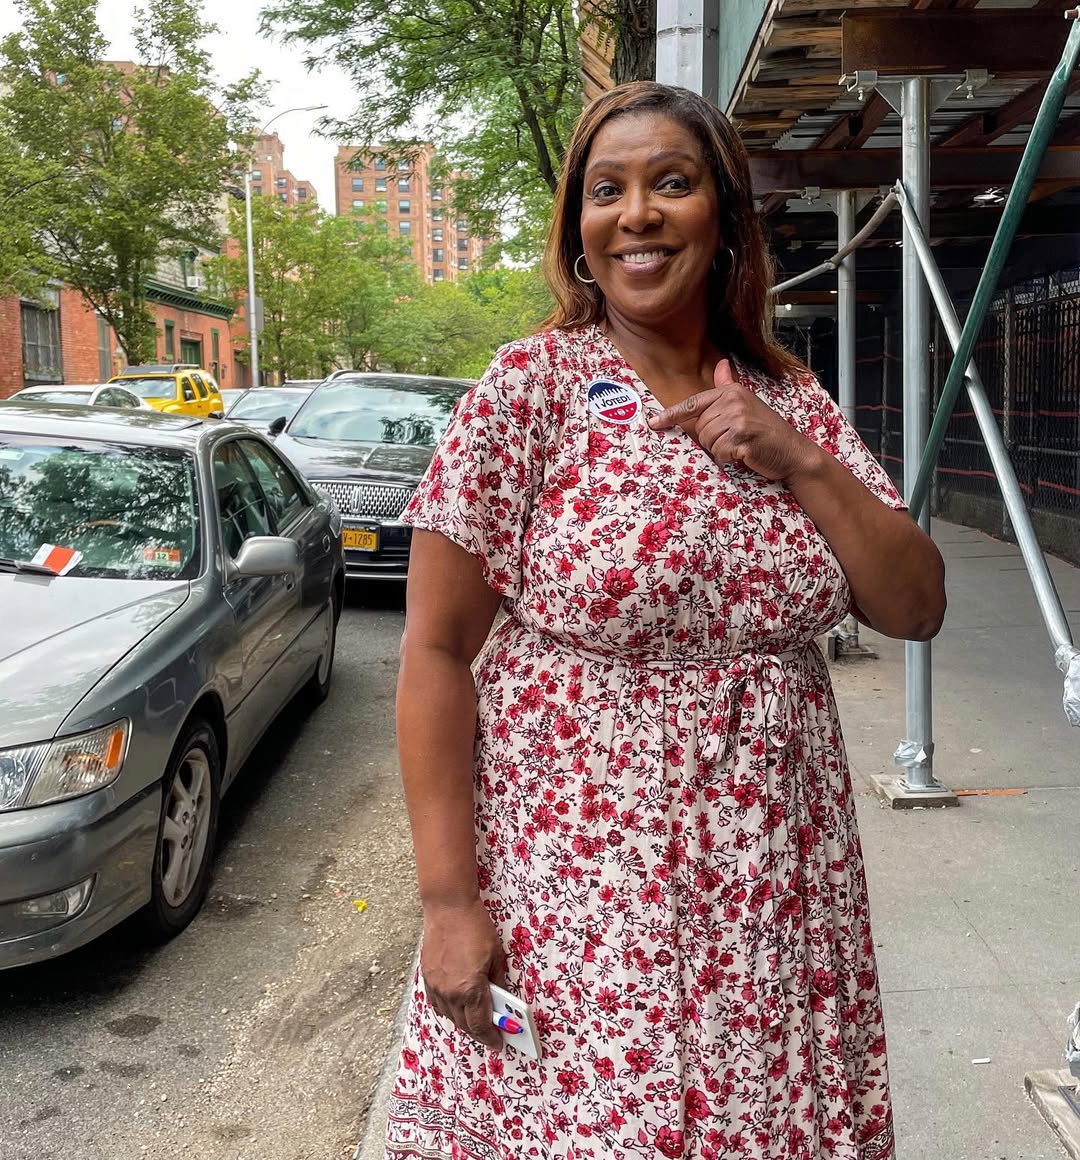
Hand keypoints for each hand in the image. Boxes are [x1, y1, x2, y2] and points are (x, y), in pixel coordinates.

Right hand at [421, 898, 506, 1049]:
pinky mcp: (426, 977)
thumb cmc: (475, 927)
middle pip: (464, 1025)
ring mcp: (435, 985)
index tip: (499, 1044)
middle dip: (479, 1032)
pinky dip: (448, 1009)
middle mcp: (450, 992)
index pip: (480, 1025)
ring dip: (463, 1021)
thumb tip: (501, 999)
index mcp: (470, 988)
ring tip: (476, 1020)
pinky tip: (457, 1005)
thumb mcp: (496, 955)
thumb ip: (498, 982)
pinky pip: (437, 1003)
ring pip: (449, 1016)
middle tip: (492, 1033)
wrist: (448, 907)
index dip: (491, 1038)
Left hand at [648, 359, 823, 481]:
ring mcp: (738, 420)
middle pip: (699, 428)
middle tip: (734, 440)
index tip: (653, 423)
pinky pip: (718, 453)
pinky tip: (744, 454)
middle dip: (711, 439)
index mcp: (731, 392)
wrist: (793, 452)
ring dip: (720, 450)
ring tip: (740, 446)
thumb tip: (720, 364)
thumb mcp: (748, 404)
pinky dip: (728, 459)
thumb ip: (728, 386)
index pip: (693, 404)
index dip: (670, 415)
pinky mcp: (741, 439)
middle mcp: (733, 402)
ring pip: (707, 442)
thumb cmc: (767, 432)